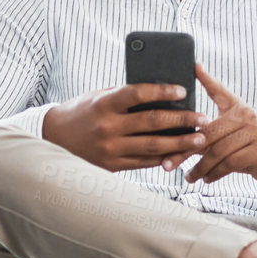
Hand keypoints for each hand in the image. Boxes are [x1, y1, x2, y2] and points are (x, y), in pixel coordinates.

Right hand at [41, 82, 207, 171]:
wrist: (54, 139)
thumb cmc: (81, 112)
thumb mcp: (99, 97)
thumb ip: (126, 97)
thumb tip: (161, 95)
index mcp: (103, 104)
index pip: (138, 94)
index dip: (162, 91)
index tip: (183, 91)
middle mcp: (107, 127)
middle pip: (152, 122)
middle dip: (181, 121)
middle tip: (202, 119)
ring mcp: (110, 149)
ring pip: (152, 147)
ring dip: (180, 144)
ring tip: (199, 139)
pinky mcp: (111, 166)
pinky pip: (144, 162)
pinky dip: (163, 158)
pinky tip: (179, 154)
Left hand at [181, 63, 256, 186]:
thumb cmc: (246, 147)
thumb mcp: (230, 135)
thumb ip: (210, 131)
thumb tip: (181, 136)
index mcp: (237, 107)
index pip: (220, 91)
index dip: (207, 79)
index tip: (195, 66)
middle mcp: (247, 115)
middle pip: (209, 132)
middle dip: (186, 149)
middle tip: (169, 163)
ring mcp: (256, 131)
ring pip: (218, 151)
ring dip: (200, 167)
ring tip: (189, 177)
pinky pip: (231, 163)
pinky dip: (215, 173)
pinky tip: (207, 179)